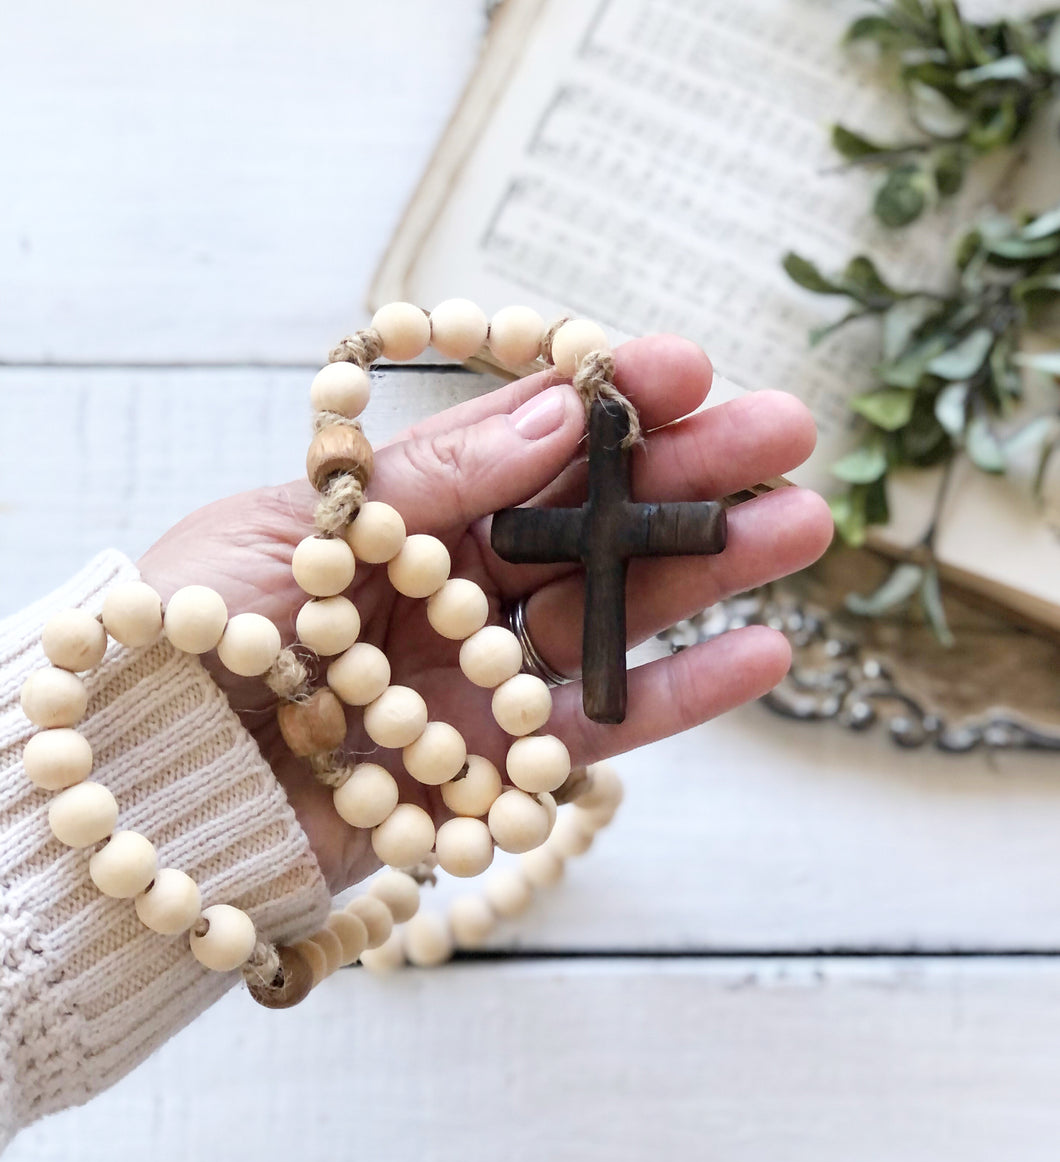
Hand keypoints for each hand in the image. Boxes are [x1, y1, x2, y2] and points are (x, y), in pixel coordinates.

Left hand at [139, 335, 832, 891]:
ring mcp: (475, 677)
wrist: (151, 785)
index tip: (684, 370)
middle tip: (786, 433)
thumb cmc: (191, 634)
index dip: (605, 405)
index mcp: (395, 513)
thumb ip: (433, 479)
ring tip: (802, 524)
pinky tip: (764, 651)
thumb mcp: (297, 526)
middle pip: (586, 526)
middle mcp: (446, 588)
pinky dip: (679, 694)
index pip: (521, 445)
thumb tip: (558, 411)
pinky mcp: (490, 768)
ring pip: (612, 616)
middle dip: (687, 477)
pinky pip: (598, 727)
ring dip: (709, 573)